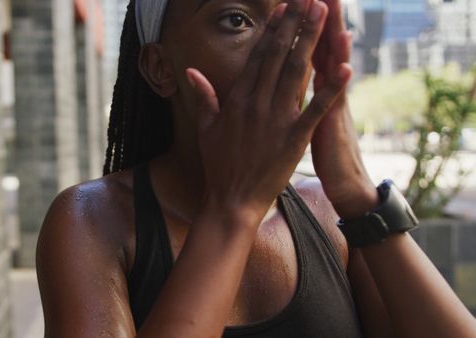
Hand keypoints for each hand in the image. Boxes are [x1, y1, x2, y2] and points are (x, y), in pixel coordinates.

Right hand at [186, 0, 350, 223]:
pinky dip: (331, 88)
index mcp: (238, 99)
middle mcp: (258, 103)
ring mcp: (277, 120)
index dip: (274, 29)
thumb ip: (203, 96)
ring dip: (311, 41)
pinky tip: (345, 67)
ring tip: (322, 14)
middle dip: (296, 24)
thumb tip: (191, 71)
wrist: (231, 199)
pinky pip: (316, 109)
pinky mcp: (295, 138)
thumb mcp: (206, 128)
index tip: (285, 7)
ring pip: (297, 72)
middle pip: (280, 55)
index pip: (259, 55)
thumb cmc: (219, 164)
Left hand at [310, 0, 378, 217]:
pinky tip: (345, 64)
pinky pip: (337, 101)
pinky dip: (340, 83)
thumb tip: (277, 77)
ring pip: (332, 64)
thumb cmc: (321, 149)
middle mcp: (325, 89)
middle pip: (319, 46)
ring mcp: (332, 103)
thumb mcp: (306, 118)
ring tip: (330, 7)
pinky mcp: (334, 124)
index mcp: (308, 88)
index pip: (301, 48)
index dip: (296, 24)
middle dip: (315, 18)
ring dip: (331, 36)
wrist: (345, 180)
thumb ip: (292, 96)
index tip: (291, 0)